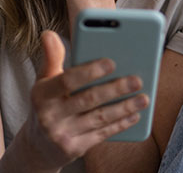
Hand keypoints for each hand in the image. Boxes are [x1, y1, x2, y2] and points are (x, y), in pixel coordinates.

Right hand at [19, 31, 148, 170]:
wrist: (38, 146)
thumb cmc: (47, 104)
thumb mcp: (43, 80)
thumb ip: (51, 57)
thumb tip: (49, 33)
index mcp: (41, 94)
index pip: (67, 80)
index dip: (90, 71)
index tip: (112, 62)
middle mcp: (49, 116)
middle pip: (88, 99)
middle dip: (115, 89)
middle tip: (137, 79)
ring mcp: (62, 135)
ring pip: (99, 118)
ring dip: (124, 108)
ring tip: (144, 97)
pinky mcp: (75, 149)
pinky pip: (102, 134)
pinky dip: (120, 124)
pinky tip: (135, 115)